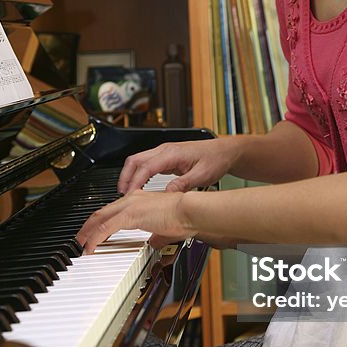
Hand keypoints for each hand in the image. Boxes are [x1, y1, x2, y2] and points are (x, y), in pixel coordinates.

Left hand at [76, 190, 190, 254]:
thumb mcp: (167, 229)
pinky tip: (90, 247)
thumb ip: (157, 235)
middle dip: (87, 227)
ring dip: (87, 233)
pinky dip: (95, 239)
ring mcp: (129, 206)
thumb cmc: (185, 217)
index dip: (101, 222)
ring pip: (99, 219)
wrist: (190, 211)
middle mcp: (132, 199)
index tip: (96, 233)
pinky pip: (105, 228)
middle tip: (80, 239)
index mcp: (140, 199)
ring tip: (80, 245)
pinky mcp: (130, 216)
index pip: (114, 210)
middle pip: (101, 212)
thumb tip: (154, 243)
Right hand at [117, 139, 234, 194]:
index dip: (135, 182)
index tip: (129, 195)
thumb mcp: (201, 175)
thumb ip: (183, 184)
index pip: (146, 167)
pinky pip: (147, 164)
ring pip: (139, 161)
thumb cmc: (216, 160)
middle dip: (125, 177)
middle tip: (121, 194)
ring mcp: (165, 152)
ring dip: (131, 175)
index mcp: (172, 153)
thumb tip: (167, 195)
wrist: (225, 151)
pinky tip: (139, 187)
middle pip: (135, 160)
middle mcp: (165, 150)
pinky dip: (139, 174)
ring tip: (127, 193)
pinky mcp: (167, 157)